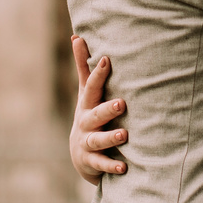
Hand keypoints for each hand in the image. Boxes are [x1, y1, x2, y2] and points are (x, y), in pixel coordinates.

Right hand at [69, 35, 126, 183]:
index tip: (108, 60)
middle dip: (107, 109)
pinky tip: (124, 167)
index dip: (98, 73)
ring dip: (111, 137)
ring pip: (98, 140)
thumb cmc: (89, 114)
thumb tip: (77, 36)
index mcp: (87, 103)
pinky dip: (112, 166)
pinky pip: (102, 164)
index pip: (91, 87)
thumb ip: (84, 66)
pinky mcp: (92, 161)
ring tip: (125, 134)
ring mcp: (87, 142)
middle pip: (95, 114)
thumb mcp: (85, 92)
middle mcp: (85, 122)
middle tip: (122, 103)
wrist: (81, 154)